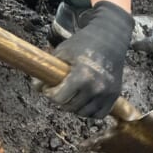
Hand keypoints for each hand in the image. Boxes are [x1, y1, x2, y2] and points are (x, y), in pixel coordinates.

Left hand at [43, 0, 132, 118]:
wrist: (110, 38)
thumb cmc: (84, 43)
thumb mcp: (62, 52)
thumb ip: (48, 70)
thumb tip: (37, 88)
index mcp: (83, 75)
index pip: (60, 98)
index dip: (50, 93)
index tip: (48, 88)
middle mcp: (97, 87)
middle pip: (71, 107)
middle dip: (60, 101)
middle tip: (58, 91)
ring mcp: (108, 93)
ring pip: (84, 113)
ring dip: (74, 107)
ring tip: (70, 95)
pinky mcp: (115, 95)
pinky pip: (99, 114)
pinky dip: (89, 111)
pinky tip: (83, 100)